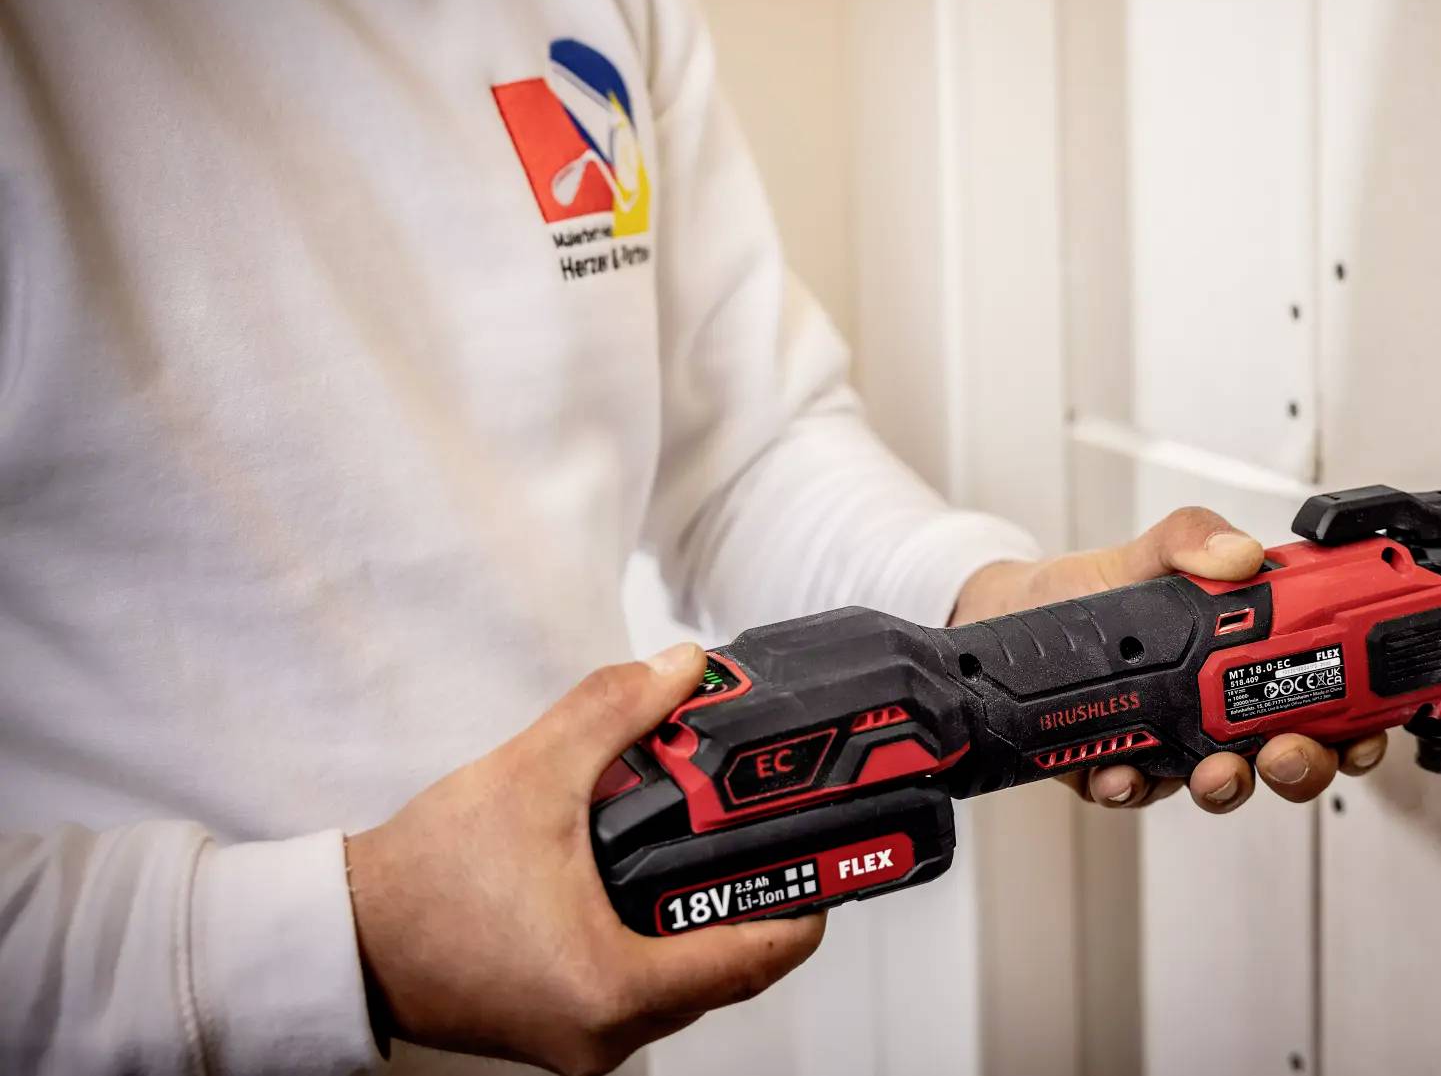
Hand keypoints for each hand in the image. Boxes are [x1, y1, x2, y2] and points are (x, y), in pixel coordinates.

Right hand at [345, 645, 824, 1074]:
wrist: (348, 936)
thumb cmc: (423, 881)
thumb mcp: (532, 774)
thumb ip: (614, 712)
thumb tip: (681, 667)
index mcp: (613, 989)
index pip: (752, 958)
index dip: (803, 905)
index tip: (826, 858)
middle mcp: (608, 1033)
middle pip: (730, 974)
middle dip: (760, 903)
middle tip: (779, 838)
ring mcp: (587, 1038)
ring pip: (690, 984)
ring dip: (711, 920)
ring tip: (725, 850)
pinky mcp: (567, 1026)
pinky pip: (647, 987)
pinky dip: (667, 938)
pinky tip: (664, 882)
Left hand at [951, 507, 1387, 812]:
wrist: (1018, 615)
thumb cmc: (1094, 590)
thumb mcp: (1150, 550)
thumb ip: (1195, 540)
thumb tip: (1241, 556)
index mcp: (1245, 658)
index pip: (1324, 698)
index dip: (1357, 726)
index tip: (1364, 732)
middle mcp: (1220, 709)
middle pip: (1289, 756)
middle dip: (1303, 767)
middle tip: (1289, 752)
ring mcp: (1174, 744)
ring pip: (1223, 785)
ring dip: (1229, 788)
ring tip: (1215, 772)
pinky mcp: (1120, 766)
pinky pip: (1136, 791)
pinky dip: (1132, 787)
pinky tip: (1121, 773)